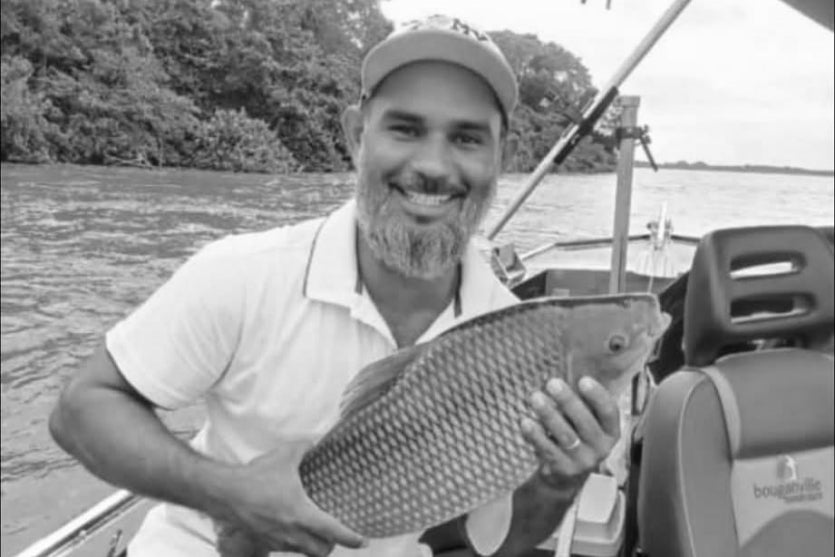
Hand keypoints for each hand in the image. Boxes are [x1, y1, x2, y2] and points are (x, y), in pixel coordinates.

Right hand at [214, 440, 366, 556]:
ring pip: (302, 552)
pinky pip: (284, 548)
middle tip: (335, 535)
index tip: (362, 541)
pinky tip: (290, 528)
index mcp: (301, 514)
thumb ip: (304, 448)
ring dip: (311, 546)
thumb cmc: (255, 477)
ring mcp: (276, 540)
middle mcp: (291, 533)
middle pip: (320, 552)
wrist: (224, 493)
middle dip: (331, 546)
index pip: (334, 532)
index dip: (351, 538)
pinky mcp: (263, 541)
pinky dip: (293, 543)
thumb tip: (315, 442)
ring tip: (314, 532)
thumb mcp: (284, 456)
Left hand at [521, 377, 620, 492]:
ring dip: (548, 415)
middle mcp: (601, 447)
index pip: (609, 412)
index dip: (597, 396)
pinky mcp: (563, 469)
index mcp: (610, 431)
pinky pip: (548, 449)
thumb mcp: (585, 420)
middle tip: (552, 383)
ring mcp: (582, 461)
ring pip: (565, 436)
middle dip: (568, 401)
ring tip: (534, 397)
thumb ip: (580, 402)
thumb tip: (563, 370)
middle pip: (585, 423)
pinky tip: (525, 421)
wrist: (566, 477)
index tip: (583, 380)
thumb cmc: (576, 435)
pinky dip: (536, 435)